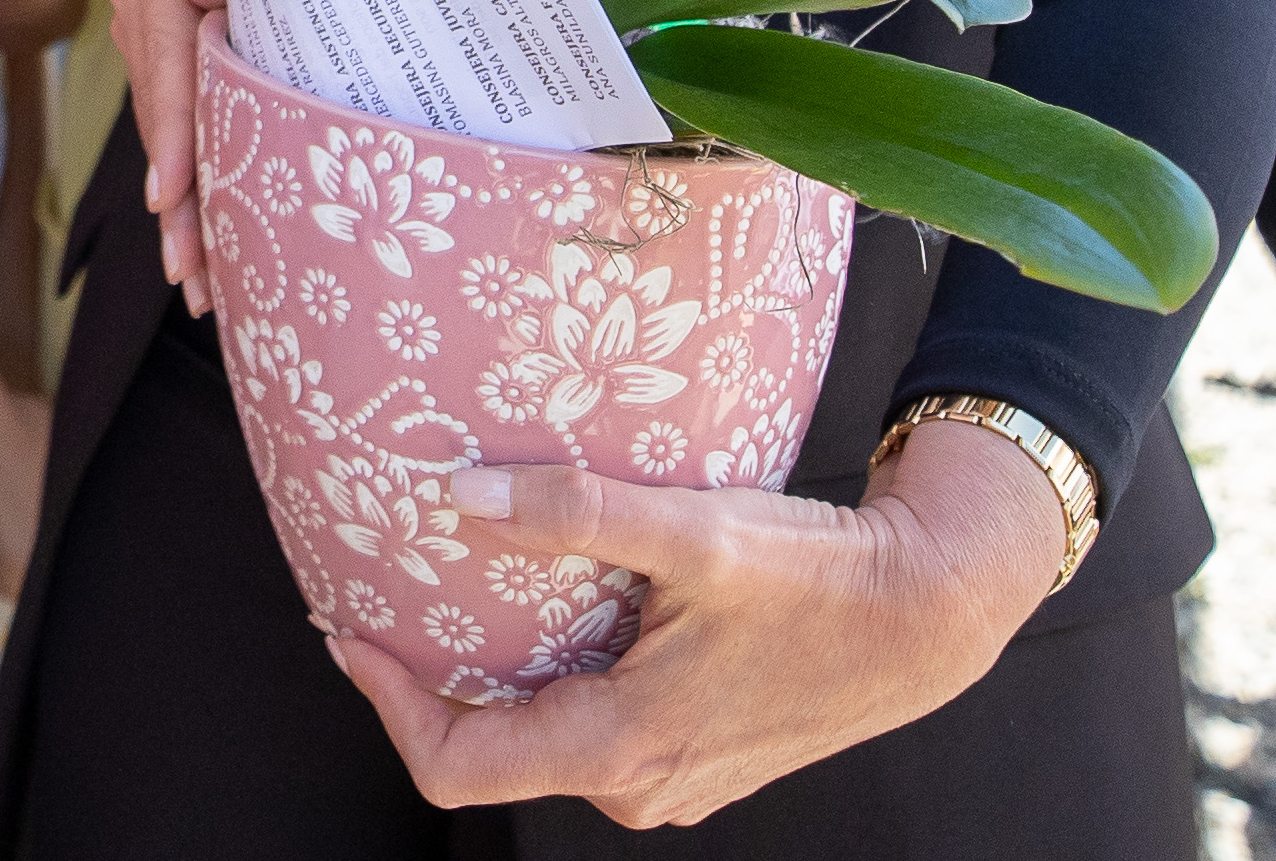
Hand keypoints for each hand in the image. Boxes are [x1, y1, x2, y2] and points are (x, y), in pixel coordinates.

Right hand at [107, 0, 226, 318]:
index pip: (164, 54)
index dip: (170, 129)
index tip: (171, 195)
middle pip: (157, 107)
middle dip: (176, 195)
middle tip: (192, 273)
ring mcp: (139, 26)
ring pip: (159, 125)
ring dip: (179, 202)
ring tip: (199, 280)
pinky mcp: (155, 51)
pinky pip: (167, 120)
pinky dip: (182, 176)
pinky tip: (196, 237)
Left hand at [327, 423, 1061, 826]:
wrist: (928, 616)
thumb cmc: (821, 578)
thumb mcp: (697, 531)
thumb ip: (575, 512)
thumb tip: (459, 491)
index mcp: (623, 747)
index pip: (455, 765)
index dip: (387, 702)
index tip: (347, 628)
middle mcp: (637, 784)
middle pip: (489, 749)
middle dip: (430, 677)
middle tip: (390, 587)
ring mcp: (668, 779)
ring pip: (541, 737)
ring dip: (496, 672)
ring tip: (463, 582)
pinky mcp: (692, 755)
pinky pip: (589, 727)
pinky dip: (553, 673)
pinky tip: (553, 601)